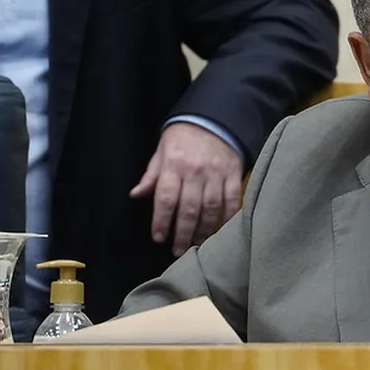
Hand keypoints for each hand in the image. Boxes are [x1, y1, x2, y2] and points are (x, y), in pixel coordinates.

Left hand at [129, 123, 242, 256]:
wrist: (213, 118)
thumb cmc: (183, 138)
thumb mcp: (161, 152)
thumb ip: (151, 176)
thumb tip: (136, 195)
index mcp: (174, 165)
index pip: (166, 198)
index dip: (162, 220)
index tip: (159, 237)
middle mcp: (195, 171)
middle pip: (189, 208)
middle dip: (183, 233)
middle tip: (178, 250)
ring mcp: (217, 173)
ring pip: (211, 207)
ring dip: (204, 229)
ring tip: (198, 244)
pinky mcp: (233, 174)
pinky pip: (233, 199)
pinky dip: (229, 216)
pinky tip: (223, 229)